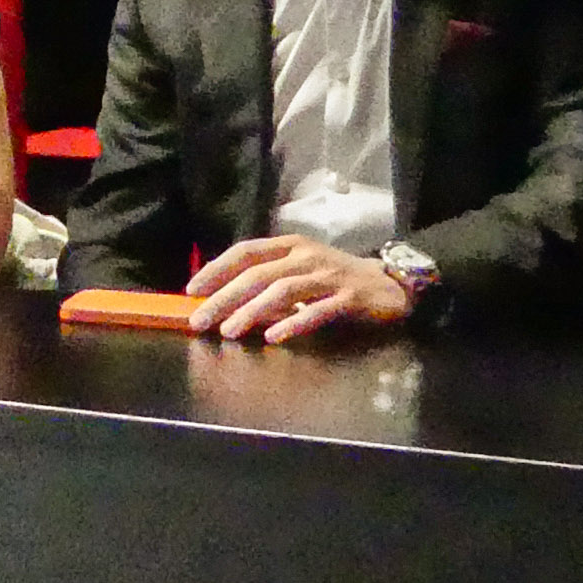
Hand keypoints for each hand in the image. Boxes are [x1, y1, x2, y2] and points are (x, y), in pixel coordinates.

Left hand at [184, 235, 411, 343]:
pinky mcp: (349, 297)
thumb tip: (224, 299)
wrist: (391, 284)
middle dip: (224, 297)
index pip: (246, 251)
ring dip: (252, 311)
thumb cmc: (336, 279)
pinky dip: (293, 323)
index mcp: (291, 245)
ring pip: (282, 290)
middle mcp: (306, 256)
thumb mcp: (301, 270)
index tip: (192, 289)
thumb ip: (269, 279)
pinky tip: (273, 337)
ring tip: (228, 331)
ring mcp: (329, 275)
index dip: (217, 268)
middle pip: (258, 274)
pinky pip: (317, 310)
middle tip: (200, 319)